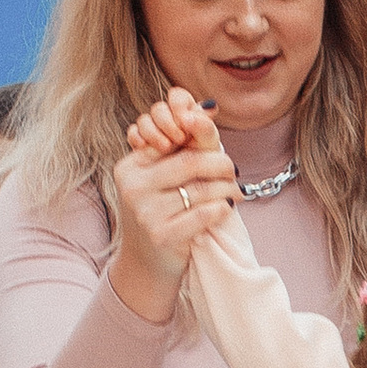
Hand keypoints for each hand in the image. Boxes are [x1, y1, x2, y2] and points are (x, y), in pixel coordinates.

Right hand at [107, 87, 240, 319]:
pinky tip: (225, 209)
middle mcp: (133, 186)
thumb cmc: (160, 211)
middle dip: (220, 164)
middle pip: (190, 162)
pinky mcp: (161, 235)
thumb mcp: (161, 176)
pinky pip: (203, 215)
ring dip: (227, 190)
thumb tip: (208, 106)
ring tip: (236, 191)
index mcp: (130, 166)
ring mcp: (145, 212)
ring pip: (201, 190)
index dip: (200, 138)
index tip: (216, 145)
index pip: (172, 140)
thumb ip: (181, 144)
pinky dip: (220, 210)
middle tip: (234, 169)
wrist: (146, 261)